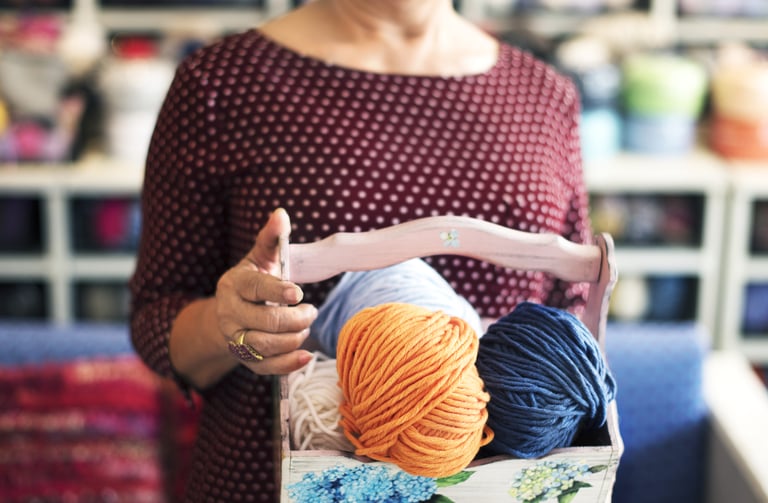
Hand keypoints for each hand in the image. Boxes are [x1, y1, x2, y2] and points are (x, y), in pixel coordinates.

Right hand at [215, 208, 316, 374]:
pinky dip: (288, 364)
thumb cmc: (253, 280)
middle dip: (295, 319)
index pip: (255, 288)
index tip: (299, 293)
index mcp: (234, 285)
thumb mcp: (260, 257)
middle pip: (264, 322)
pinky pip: (266, 367)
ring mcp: (236, 338)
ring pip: (265, 346)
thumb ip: (271, 238)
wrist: (229, 313)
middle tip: (311, 311)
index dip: (277, 291)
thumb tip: (281, 214)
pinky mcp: (245, 359)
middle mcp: (230, 313)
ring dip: (294, 338)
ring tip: (306, 326)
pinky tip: (306, 355)